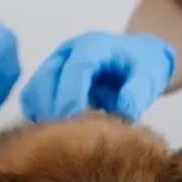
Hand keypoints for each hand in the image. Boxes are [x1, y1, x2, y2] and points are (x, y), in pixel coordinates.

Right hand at [20, 31, 174, 122]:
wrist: (135, 59)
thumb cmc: (142, 67)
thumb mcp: (150, 77)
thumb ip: (138, 93)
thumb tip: (124, 111)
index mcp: (92, 45)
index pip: (75, 68)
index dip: (70, 95)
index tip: (71, 121)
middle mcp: (67, 52)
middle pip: (45, 79)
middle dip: (52, 109)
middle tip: (66, 136)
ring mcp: (53, 66)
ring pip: (33, 90)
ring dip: (42, 115)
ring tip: (63, 135)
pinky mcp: (46, 81)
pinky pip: (32, 100)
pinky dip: (39, 116)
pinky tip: (57, 131)